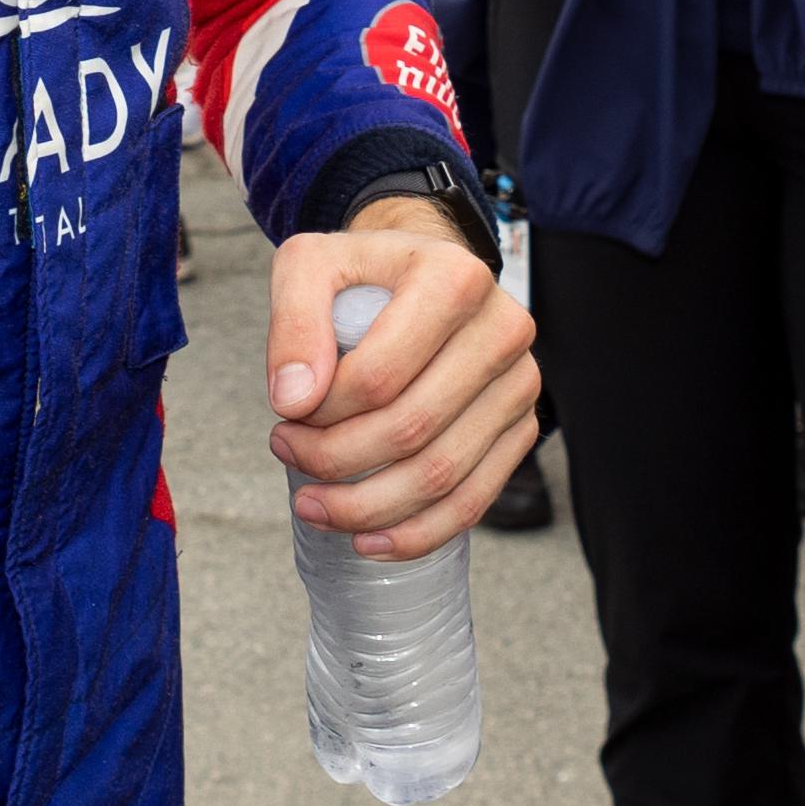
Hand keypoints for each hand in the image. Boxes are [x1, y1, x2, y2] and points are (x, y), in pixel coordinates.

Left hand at [263, 199, 541, 558]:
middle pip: (412, 428)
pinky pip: (472, 500)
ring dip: (368, 507)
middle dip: (336, 459)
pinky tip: (368, 540)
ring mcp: (520, 385)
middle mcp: (502, 330)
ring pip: (442, 476)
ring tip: (313, 504)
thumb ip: (293, 321)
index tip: (283, 416)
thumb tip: (294, 400)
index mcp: (455, 279)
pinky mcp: (521, 429)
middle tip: (287, 452)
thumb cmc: (364, 274)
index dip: (323, 412)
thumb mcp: (310, 266)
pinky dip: (418, 533)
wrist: (422, 275)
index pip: (380, 374)